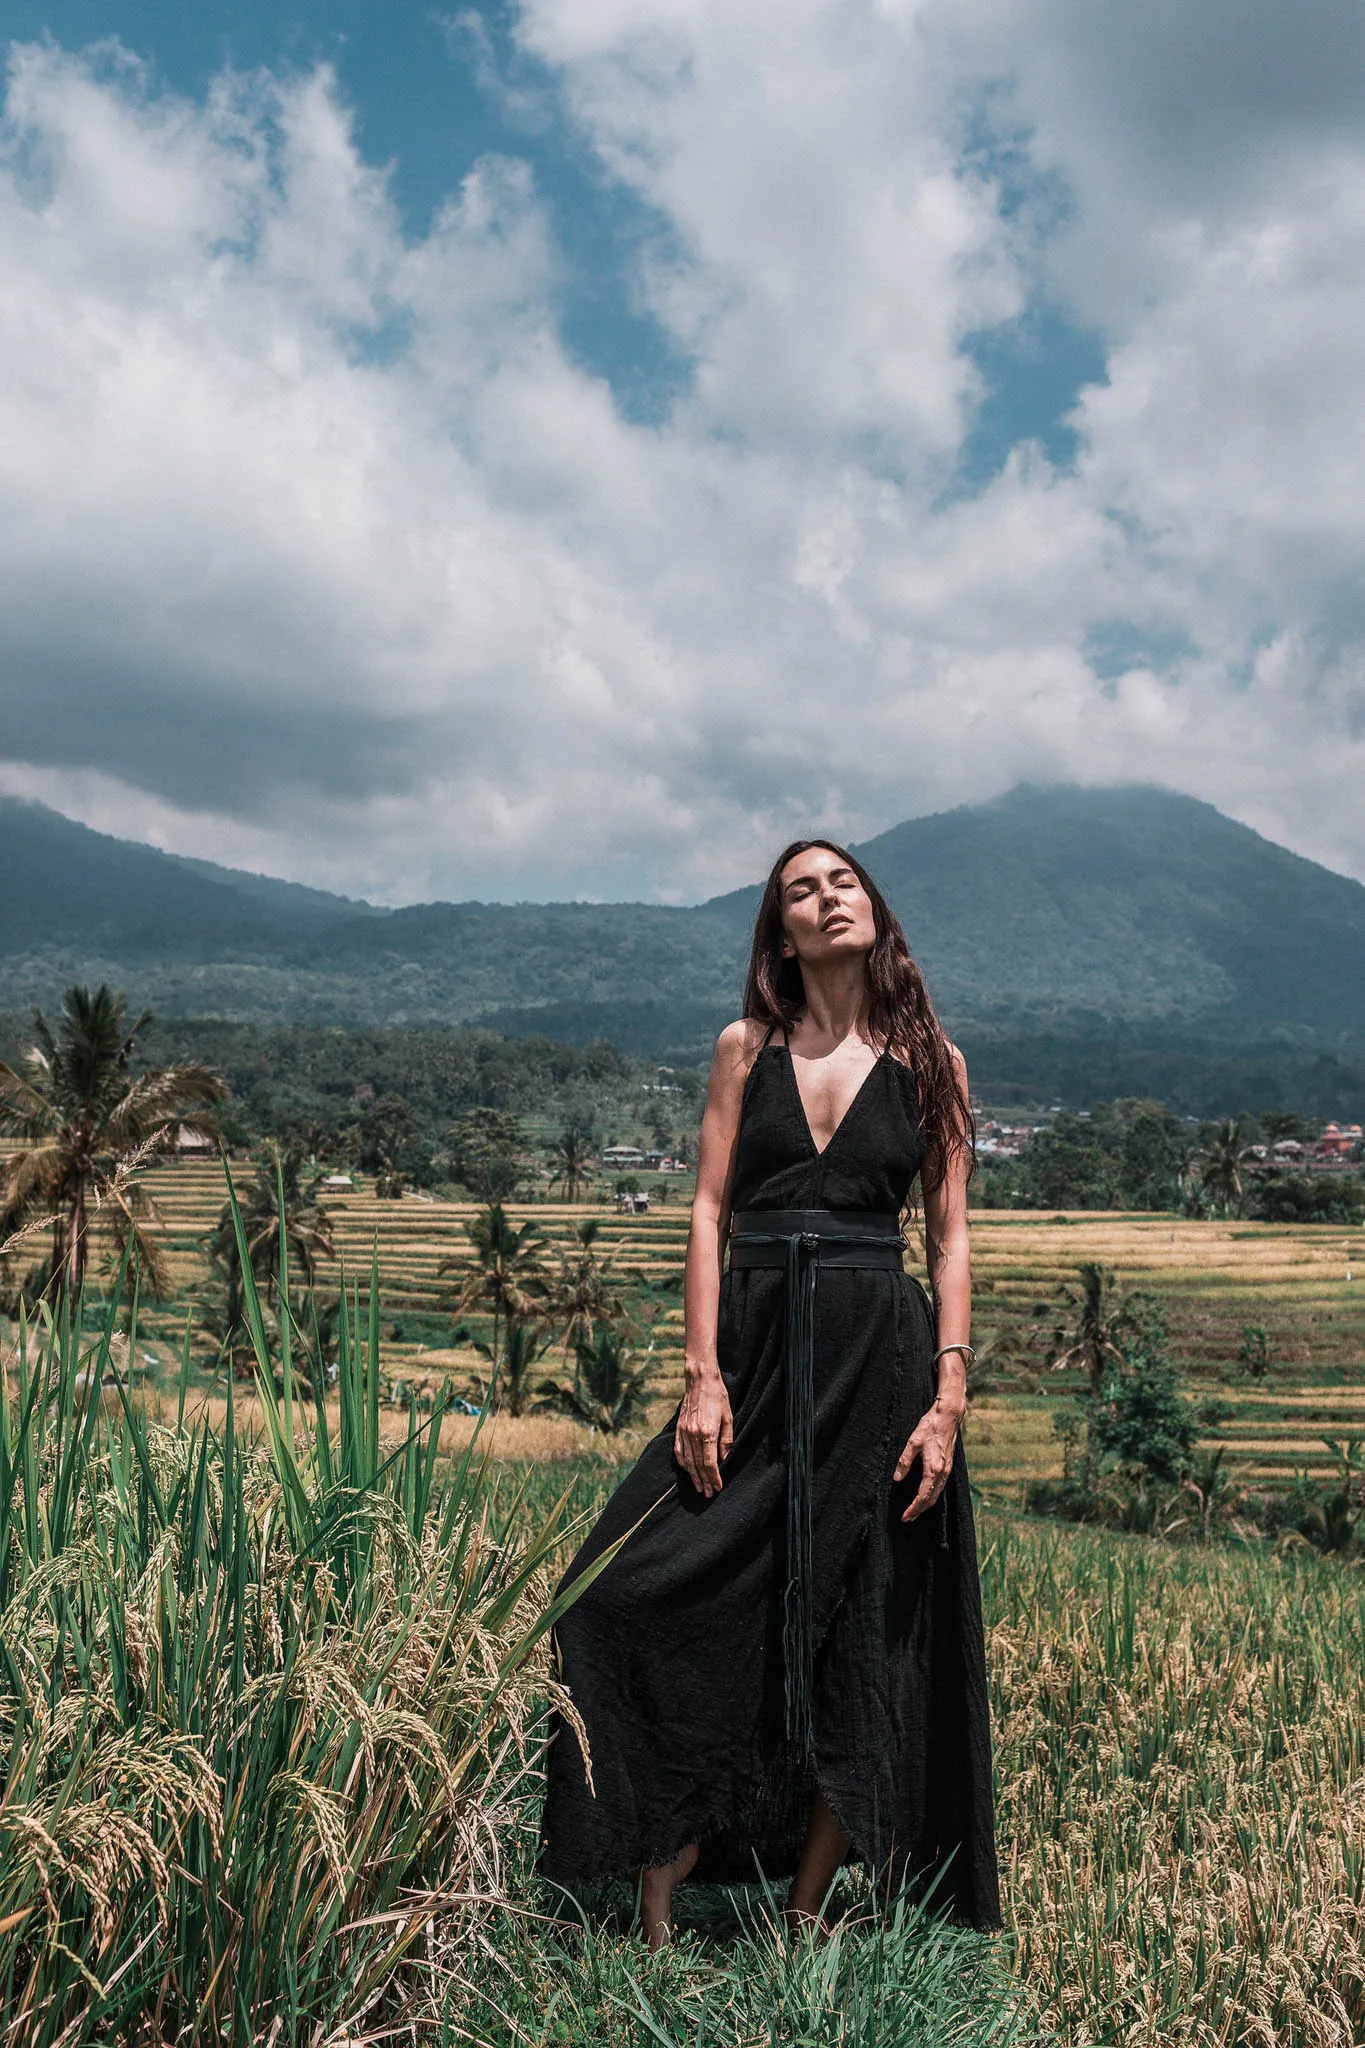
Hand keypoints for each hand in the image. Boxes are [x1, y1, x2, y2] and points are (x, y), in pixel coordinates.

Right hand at [674, 1370, 733, 1498]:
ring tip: (699, 1487)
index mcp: (707, 1432)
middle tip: (708, 1494)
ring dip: (693, 1477)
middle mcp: (693, 1435)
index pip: (709, 1463)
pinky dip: (683, 1464)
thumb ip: (726, 1440)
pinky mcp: (678, 1429)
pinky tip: (688, 1471)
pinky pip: (678, 1452)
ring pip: (687, 1461)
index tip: (718, 1487)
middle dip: (704, 1482)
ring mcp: (683, 1432)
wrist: (699, 1380)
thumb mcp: (728, 1417)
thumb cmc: (717, 1397)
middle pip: (698, 1466)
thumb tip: (725, 1459)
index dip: (714, 1478)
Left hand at [895, 1396, 961, 1522]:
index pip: (923, 1496)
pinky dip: (932, 1496)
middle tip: (907, 1519)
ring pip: (937, 1494)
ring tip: (914, 1512)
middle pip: (931, 1499)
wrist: (948, 1417)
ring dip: (925, 1505)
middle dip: (919, 1511)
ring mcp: (947, 1470)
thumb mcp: (913, 1442)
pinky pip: (940, 1487)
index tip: (904, 1517)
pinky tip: (926, 1497)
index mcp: (934, 1469)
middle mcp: (943, 1472)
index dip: (913, 1508)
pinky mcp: (948, 1466)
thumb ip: (904, 1461)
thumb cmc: (930, 1427)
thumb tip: (897, 1478)